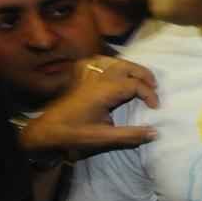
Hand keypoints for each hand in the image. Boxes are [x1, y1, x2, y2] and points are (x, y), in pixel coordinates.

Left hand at [18, 57, 158, 156]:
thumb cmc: (73, 134)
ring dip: (130, 67)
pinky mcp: (80, 78)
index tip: (155, 108)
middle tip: (154, 88)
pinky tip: (114, 69)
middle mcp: (97, 80)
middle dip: (144, 75)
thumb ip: (129, 136)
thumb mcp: (102, 138)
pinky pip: (97, 62)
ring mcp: (87, 76)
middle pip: (127, 67)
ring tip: (139, 78)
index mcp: (104, 92)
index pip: (134, 84)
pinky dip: (111, 63)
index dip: (150, 94)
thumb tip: (155, 133)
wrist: (46, 130)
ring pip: (114, 61)